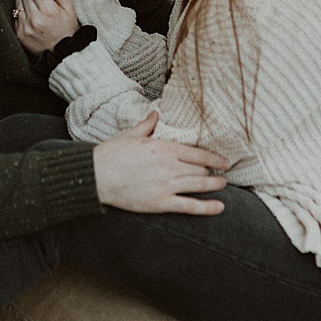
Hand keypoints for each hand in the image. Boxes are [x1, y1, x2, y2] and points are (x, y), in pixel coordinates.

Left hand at [13, 0, 79, 53]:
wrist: (61, 52)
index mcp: (48, 10)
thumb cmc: (66, 30)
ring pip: (18, 3)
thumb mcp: (70, 9)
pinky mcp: (19, 33)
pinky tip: (32, 21)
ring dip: (26, 4)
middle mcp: (35, 18)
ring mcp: (25, 26)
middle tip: (41, 3)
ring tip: (36, 12)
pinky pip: (16, 16)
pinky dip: (23, 15)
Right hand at [90, 112, 231, 214]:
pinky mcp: (160, 202)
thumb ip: (148, 124)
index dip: (215, 158)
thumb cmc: (111, 154)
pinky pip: (188, 206)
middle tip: (222, 174)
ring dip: (214, 185)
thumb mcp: (131, 135)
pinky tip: (219, 207)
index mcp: (165, 148)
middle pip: (200, 169)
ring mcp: (166, 185)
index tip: (225, 161)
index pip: (199, 153)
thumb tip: (156, 113)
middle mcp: (170, 166)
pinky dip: (206, 208)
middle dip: (212, 172)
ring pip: (199, 185)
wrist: (95, 176)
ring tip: (223, 185)